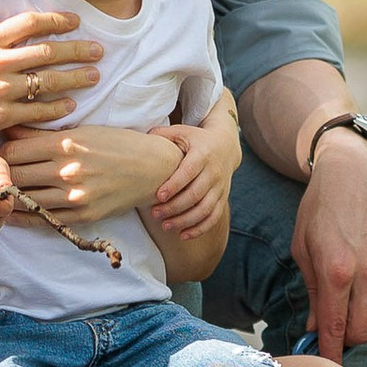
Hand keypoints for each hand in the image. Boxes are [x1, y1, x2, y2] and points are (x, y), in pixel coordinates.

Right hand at [0, 0, 102, 144]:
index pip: (29, 24)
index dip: (56, 20)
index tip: (75, 21)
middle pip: (47, 52)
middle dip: (77, 49)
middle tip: (98, 50)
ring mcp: (0, 92)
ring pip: (48, 82)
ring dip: (74, 78)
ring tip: (94, 76)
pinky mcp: (1, 118)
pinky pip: (37, 112)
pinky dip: (57, 109)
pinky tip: (71, 105)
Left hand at [1, 116, 177, 227]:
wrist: (152, 169)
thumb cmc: (116, 143)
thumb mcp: (81, 130)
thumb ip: (44, 132)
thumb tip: (10, 127)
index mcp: (65, 144)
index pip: (15, 149)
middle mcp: (67, 170)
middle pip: (16, 175)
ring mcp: (75, 196)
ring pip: (27, 199)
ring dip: (7, 198)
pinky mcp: (83, 215)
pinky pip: (44, 219)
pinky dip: (25, 217)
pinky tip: (12, 214)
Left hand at [143, 108, 241, 248]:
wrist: (226, 146)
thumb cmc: (195, 140)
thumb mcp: (181, 132)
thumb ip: (162, 135)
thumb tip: (140, 141)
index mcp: (202, 154)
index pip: (188, 172)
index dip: (174, 185)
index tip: (158, 196)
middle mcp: (214, 172)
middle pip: (195, 194)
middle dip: (175, 207)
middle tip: (155, 214)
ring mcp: (220, 187)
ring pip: (205, 209)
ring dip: (185, 221)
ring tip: (165, 226)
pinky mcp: (223, 198)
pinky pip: (213, 217)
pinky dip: (200, 229)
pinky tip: (183, 235)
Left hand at [293, 131, 366, 359]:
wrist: (355, 172)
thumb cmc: (321, 209)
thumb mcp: (303, 248)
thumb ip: (312, 293)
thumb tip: (314, 330)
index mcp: (336, 271)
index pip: (335, 329)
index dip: (330, 354)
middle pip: (364, 332)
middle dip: (348, 338)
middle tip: (338, 328)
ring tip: (355, 304)